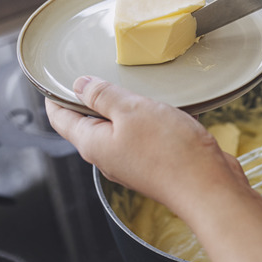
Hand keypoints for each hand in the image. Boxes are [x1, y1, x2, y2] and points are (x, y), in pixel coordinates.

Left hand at [45, 75, 246, 213]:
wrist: (208, 187)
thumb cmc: (170, 152)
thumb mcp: (132, 110)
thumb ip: (104, 96)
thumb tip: (80, 85)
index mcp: (94, 144)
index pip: (61, 118)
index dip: (55, 96)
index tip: (53, 79)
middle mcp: (109, 156)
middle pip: (89, 124)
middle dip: (90, 99)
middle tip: (95, 73)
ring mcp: (132, 161)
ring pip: (119, 128)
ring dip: (123, 108)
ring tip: (132, 85)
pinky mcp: (156, 163)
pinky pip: (143, 136)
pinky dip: (147, 119)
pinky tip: (163, 107)